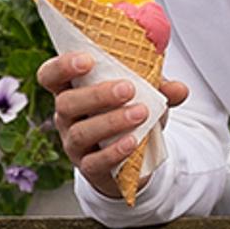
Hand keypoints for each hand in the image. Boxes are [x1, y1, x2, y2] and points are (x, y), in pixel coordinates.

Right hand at [38, 48, 190, 193]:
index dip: (61, 66)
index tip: (87, 60)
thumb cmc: (129, 114)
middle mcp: (66, 117)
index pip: (50, 75)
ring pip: (80, 133)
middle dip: (96, 95)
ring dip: (111, 121)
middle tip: (128, 89)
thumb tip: (179, 89)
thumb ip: (160, 88)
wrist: (132, 157)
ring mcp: (74, 144)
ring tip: (141, 113)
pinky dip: (115, 151)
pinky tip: (134, 141)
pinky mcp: (88, 168)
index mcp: (72, 90)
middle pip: (65, 103)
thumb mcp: (144, 95)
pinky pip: (95, 162)